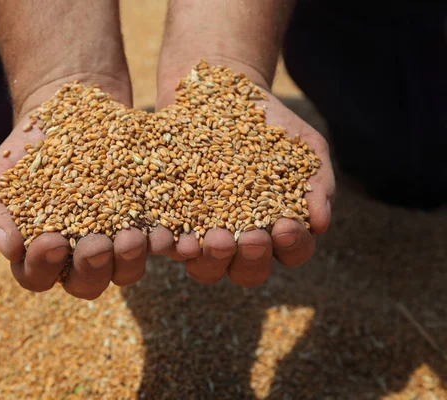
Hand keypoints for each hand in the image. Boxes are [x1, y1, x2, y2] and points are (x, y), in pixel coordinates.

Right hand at [0, 75, 153, 299]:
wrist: (67, 113)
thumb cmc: (26, 150)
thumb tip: (10, 248)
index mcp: (40, 254)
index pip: (37, 277)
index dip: (43, 267)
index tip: (52, 240)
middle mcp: (79, 256)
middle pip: (85, 284)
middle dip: (91, 268)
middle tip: (97, 246)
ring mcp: (115, 243)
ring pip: (125, 272)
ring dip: (128, 260)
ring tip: (132, 237)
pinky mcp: (146, 223)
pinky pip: (157, 243)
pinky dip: (162, 242)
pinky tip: (166, 233)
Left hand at [158, 73, 334, 285]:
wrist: (221, 95)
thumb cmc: (271, 126)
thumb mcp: (302, 145)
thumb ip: (317, 182)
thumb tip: (321, 223)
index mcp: (276, 229)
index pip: (291, 251)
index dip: (292, 246)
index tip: (286, 226)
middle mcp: (240, 239)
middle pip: (248, 271)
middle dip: (252, 259)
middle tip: (250, 237)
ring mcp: (203, 233)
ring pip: (207, 268)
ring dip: (212, 260)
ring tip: (214, 238)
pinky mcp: (171, 219)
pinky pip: (170, 243)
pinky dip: (173, 245)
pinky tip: (176, 236)